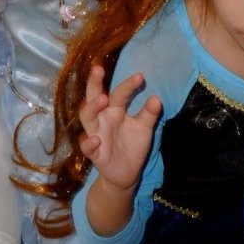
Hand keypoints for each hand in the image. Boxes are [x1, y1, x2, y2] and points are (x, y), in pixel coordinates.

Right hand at [78, 66, 161, 190]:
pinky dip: (89, 143)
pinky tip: (97, 140)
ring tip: (102, 100)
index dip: (128, 85)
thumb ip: (149, 114)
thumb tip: (157, 98)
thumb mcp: (144, 128)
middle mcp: (102, 119)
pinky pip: (87, 147)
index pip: (119, 94)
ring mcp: (96, 134)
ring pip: (86, 118)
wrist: (127, 173)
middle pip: (93, 97)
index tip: (140, 76)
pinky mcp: (94, 154)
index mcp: (114, 110)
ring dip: (92, 108)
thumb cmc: (132, 145)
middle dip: (94, 83)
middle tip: (98, 69)